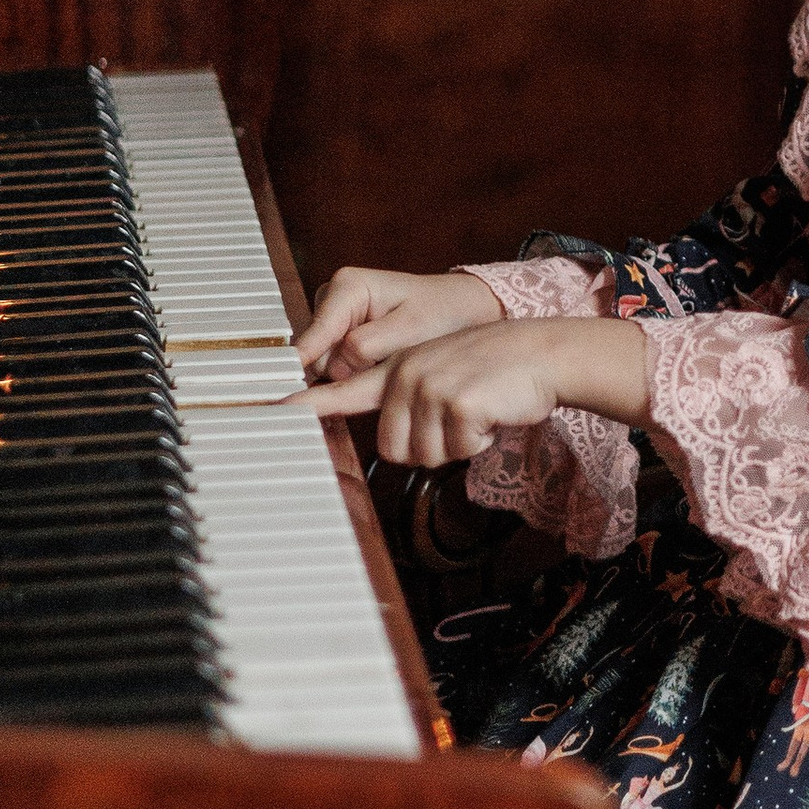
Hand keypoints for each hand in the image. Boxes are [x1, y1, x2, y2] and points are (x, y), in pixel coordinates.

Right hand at [294, 264, 502, 383]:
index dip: (304, 363)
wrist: (462, 310)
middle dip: (344, 370)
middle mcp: (334, 298)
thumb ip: (370, 344)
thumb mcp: (411, 327)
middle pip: (317, 354)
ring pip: (325, 363)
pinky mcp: (341, 335)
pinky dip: (356, 373)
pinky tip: (380, 366)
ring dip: (352, 373)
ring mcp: (335, 318)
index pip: (315, 334)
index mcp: (348, 286)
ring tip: (388, 364)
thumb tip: (335, 365)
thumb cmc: (442, 313)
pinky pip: (336, 365)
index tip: (284, 389)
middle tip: (383, 368)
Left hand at [305, 316, 650, 464]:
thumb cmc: (496, 375)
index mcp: (396, 371)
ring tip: (476, 411)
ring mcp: (429, 385)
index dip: (302, 407)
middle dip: (430, 447)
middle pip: (395, 450)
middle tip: (458, 420)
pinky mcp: (456, 400)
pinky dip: (480, 441)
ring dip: (457, 445)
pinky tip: (492, 412)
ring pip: (426, 455)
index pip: (339, 391)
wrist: (541, 352)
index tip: (267, 413)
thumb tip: (398, 445)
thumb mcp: (443, 379)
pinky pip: (459, 450)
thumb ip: (410, 404)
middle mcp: (404, 375)